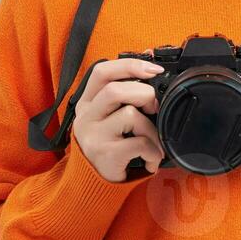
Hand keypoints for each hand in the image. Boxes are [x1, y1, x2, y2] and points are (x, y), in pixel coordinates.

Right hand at [69, 48, 166, 182]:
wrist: (95, 183)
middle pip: (115, 90)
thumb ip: (127, 90)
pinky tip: (151, 159)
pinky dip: (153, 151)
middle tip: (154, 109)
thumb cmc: (111, 143)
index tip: (154, 69)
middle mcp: (86, 116)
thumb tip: (150, 55)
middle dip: (144, 94)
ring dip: (152, 129)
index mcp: (88, 102)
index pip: (102, 72)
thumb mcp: (112, 116)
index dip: (129, 65)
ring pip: (130, 115)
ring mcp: (93, 136)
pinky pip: (139, 143)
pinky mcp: (105, 154)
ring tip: (152, 142)